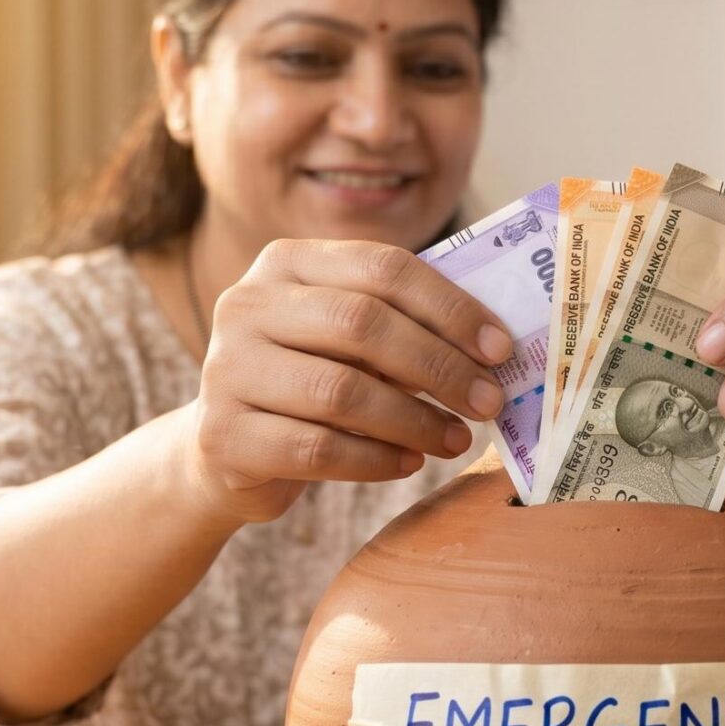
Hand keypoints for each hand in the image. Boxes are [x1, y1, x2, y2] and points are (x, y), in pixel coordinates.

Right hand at [191, 239, 512, 523]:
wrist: (230, 451)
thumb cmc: (311, 383)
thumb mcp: (347, 341)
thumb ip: (403, 327)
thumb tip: (493, 348)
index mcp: (286, 262)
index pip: (382, 267)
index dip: (449, 308)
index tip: (501, 349)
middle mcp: (247, 304)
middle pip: (362, 324)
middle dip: (440, 366)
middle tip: (489, 402)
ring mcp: (227, 368)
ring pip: (341, 390)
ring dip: (414, 420)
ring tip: (456, 441)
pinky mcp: (223, 435)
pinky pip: (317, 449)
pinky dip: (375, 459)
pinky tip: (408, 463)